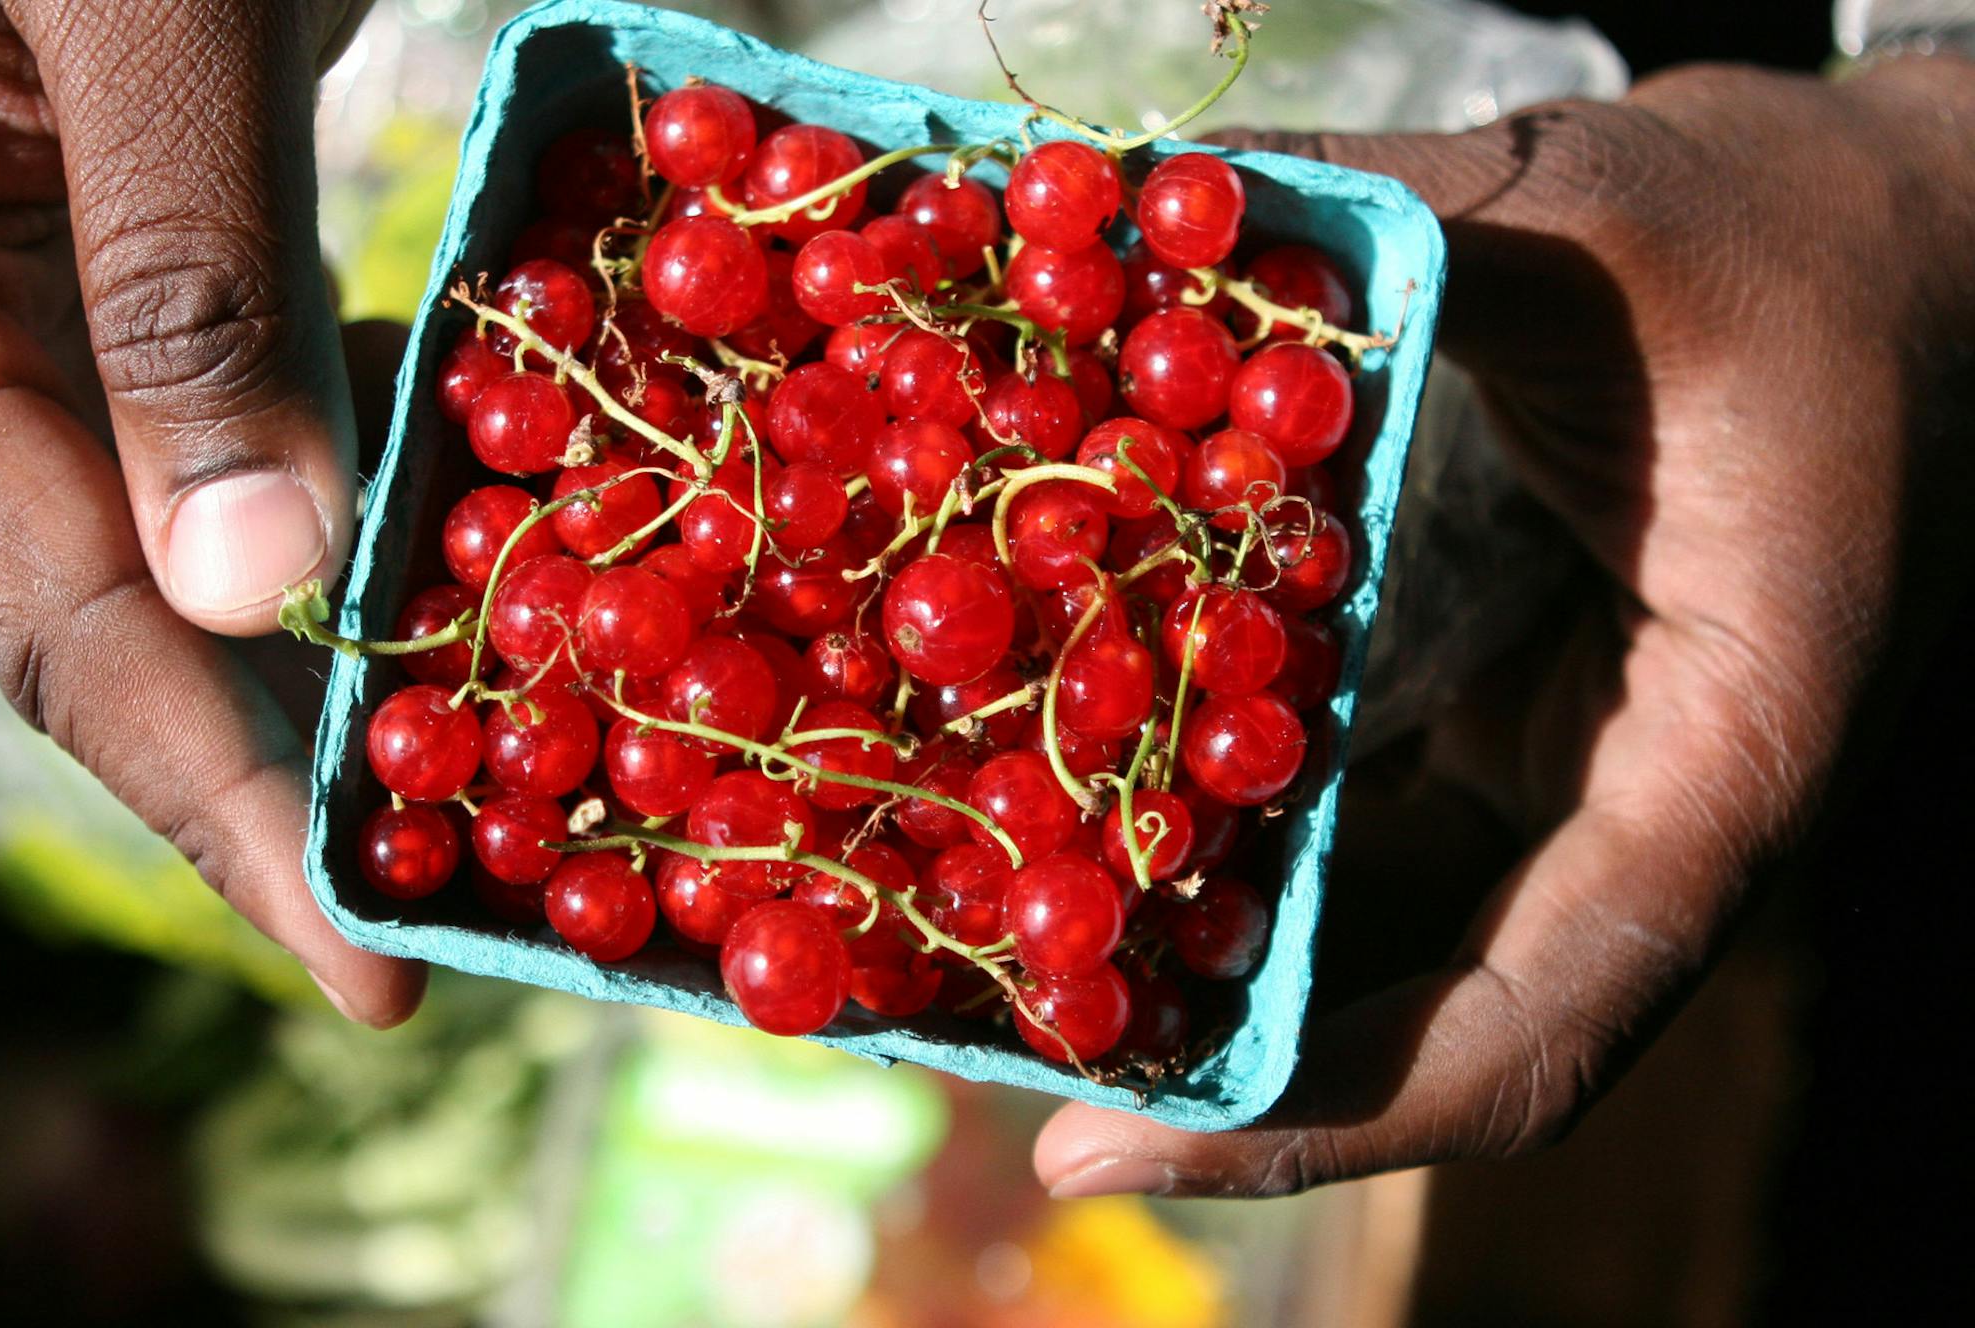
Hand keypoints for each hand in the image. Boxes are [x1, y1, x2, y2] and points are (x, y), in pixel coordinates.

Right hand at [0, 1, 423, 1024]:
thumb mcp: (126, 8)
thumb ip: (175, 282)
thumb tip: (251, 590)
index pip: (59, 628)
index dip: (217, 812)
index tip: (374, 963)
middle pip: (125, 623)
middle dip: (291, 778)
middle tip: (467, 909)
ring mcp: (52, 296)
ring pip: (200, 531)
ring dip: (348, 657)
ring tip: (501, 775)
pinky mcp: (153, 239)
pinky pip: (261, 404)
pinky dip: (372, 488)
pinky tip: (478, 545)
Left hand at [1035, 57, 1974, 1196]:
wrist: (1921, 246)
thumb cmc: (1805, 233)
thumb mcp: (1606, 208)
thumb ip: (1386, 227)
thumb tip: (1126, 207)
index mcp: (1723, 765)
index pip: (1526, 1025)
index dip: (1317, 1117)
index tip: (1102, 1153)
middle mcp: (1653, 820)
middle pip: (1432, 1028)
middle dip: (1221, 1074)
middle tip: (998, 1067)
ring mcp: (1589, 787)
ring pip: (1397, 949)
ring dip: (1214, 969)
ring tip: (1007, 962)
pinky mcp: (1533, 730)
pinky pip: (1380, 839)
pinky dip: (1243, 847)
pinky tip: (1093, 810)